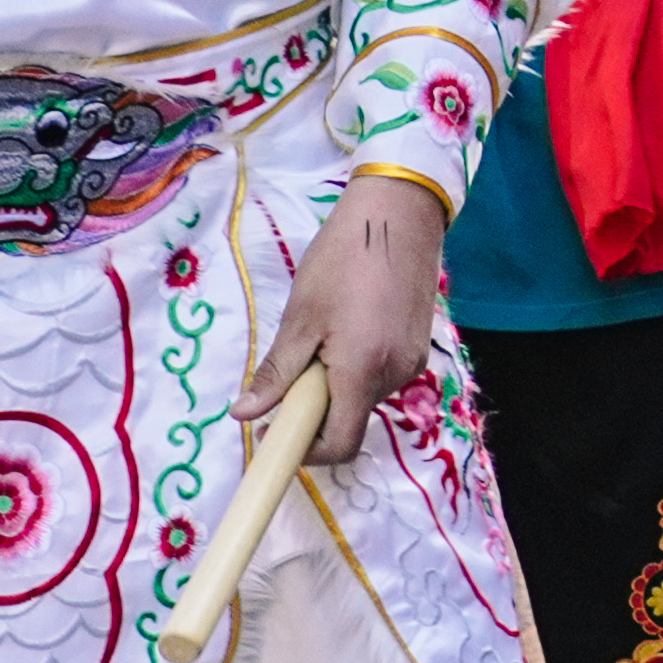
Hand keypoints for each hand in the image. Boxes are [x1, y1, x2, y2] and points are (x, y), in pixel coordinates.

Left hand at [250, 171, 454, 447]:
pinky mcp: (418, 343)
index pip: (339, 445)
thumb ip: (277, 372)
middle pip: (350, 421)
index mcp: (362, 371)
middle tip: (295, 368)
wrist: (401, 211)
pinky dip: (357, 368)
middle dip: (316, 410)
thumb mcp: (301, 316)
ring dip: (337, 385)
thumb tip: (244, 415)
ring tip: (324, 335)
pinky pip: (380, 374)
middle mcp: (395, 375)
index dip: (304, 452)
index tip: (275, 430)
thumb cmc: (344, 258)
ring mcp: (412, 359)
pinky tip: (349, 326)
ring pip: (364, 396)